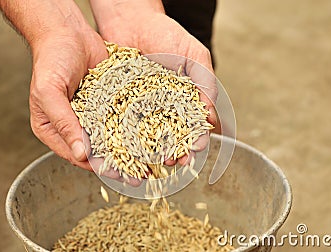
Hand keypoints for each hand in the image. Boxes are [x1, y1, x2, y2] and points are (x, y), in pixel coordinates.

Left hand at [92, 2, 217, 165]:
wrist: (132, 20)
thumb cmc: (167, 34)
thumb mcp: (194, 55)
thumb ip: (206, 81)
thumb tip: (210, 114)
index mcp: (183, 99)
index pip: (193, 125)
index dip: (195, 139)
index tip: (196, 149)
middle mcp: (162, 107)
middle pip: (170, 136)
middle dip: (173, 151)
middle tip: (173, 162)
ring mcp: (140, 106)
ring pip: (146, 135)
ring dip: (150, 150)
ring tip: (151, 160)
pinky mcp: (119, 102)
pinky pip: (122, 122)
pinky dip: (125, 136)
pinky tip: (126, 147)